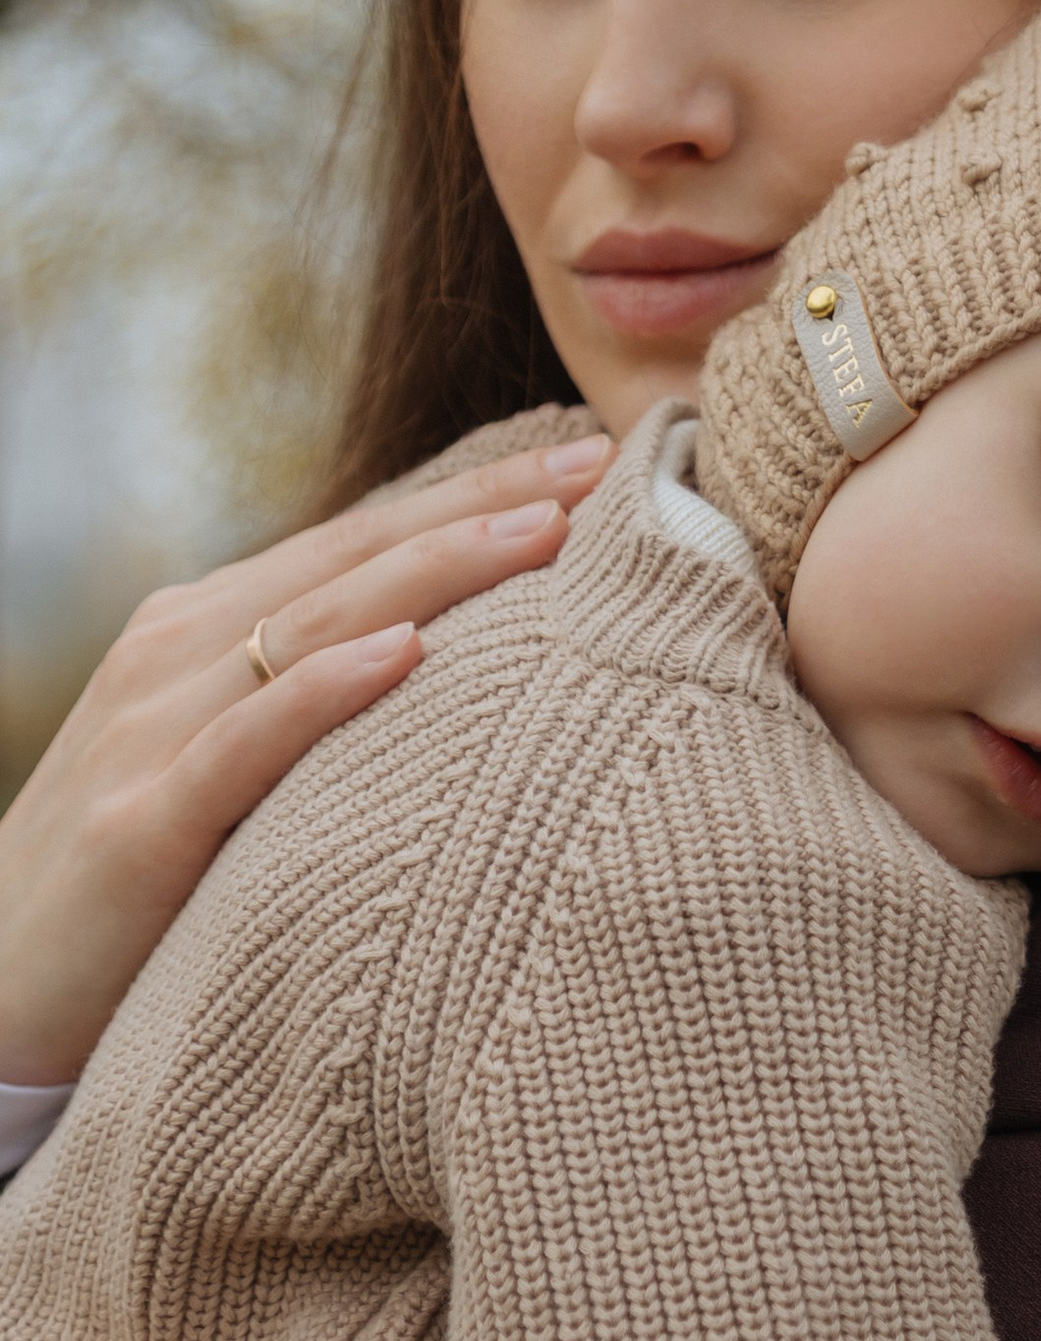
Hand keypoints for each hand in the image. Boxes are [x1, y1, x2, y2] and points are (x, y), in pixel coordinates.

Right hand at [0, 432, 613, 1084]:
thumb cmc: (148, 885)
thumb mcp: (243, 768)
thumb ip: (327, 708)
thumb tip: (472, 669)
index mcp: (212, 631)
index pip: (367, 541)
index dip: (477, 493)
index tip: (595, 455)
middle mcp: (180, 656)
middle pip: (357, 557)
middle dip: (483, 503)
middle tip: (602, 460)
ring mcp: (151, 732)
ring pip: (315, 624)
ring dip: (436, 568)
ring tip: (547, 528)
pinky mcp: (138, 823)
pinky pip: (245, 743)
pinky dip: (324, 690)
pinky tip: (406, 651)